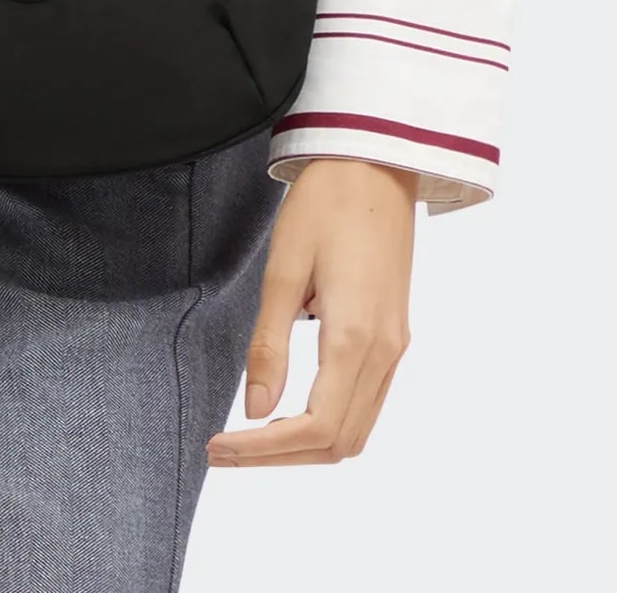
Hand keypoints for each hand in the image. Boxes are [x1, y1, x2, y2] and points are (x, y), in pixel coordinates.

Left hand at [205, 156, 417, 465]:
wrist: (376, 160)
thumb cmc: (326, 203)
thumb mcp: (284, 268)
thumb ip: (270, 345)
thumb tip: (254, 411)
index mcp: (355, 336)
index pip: (314, 429)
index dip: (264, 451)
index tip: (220, 446)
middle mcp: (385, 351)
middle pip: (338, 443)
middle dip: (281, 457)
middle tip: (226, 448)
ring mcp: (396, 345)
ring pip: (357, 430)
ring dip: (306, 447)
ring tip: (253, 436)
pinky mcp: (396, 333)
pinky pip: (367, 402)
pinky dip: (330, 422)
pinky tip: (291, 407)